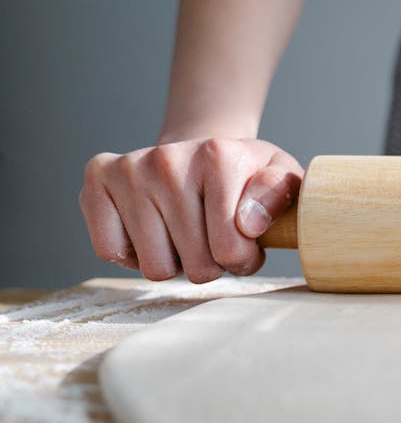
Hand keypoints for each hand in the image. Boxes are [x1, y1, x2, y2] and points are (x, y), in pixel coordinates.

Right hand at [80, 138, 302, 282]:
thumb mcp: (281, 178)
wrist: (202, 154)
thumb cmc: (245, 177)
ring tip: (186, 233)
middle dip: (211, 264)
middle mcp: (168, 159)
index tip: (246, 243)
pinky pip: (112, 252)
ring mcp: (128, 168)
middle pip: (195, 265)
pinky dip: (135, 254)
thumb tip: (247, 225)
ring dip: (175, 261)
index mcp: (219, 156)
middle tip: (214, 238)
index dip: (242, 260)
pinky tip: (153, 230)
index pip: (230, 248)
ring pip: (154, 267)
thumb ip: (279, 196)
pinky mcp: (96, 180)